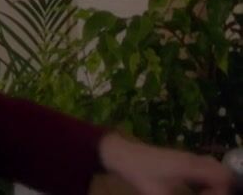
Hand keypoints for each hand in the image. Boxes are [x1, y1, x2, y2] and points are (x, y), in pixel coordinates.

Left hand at [100, 132, 233, 194]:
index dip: (221, 193)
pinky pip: (205, 167)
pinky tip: (196, 190)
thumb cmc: (138, 173)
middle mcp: (194, 159)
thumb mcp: (157, 194)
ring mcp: (189, 157)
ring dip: (215, 184)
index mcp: (192, 167)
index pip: (223, 178)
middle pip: (223, 173)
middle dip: (221, 189)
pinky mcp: (183, 158)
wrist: (121, 154)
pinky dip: (207, 179)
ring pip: (214, 169)